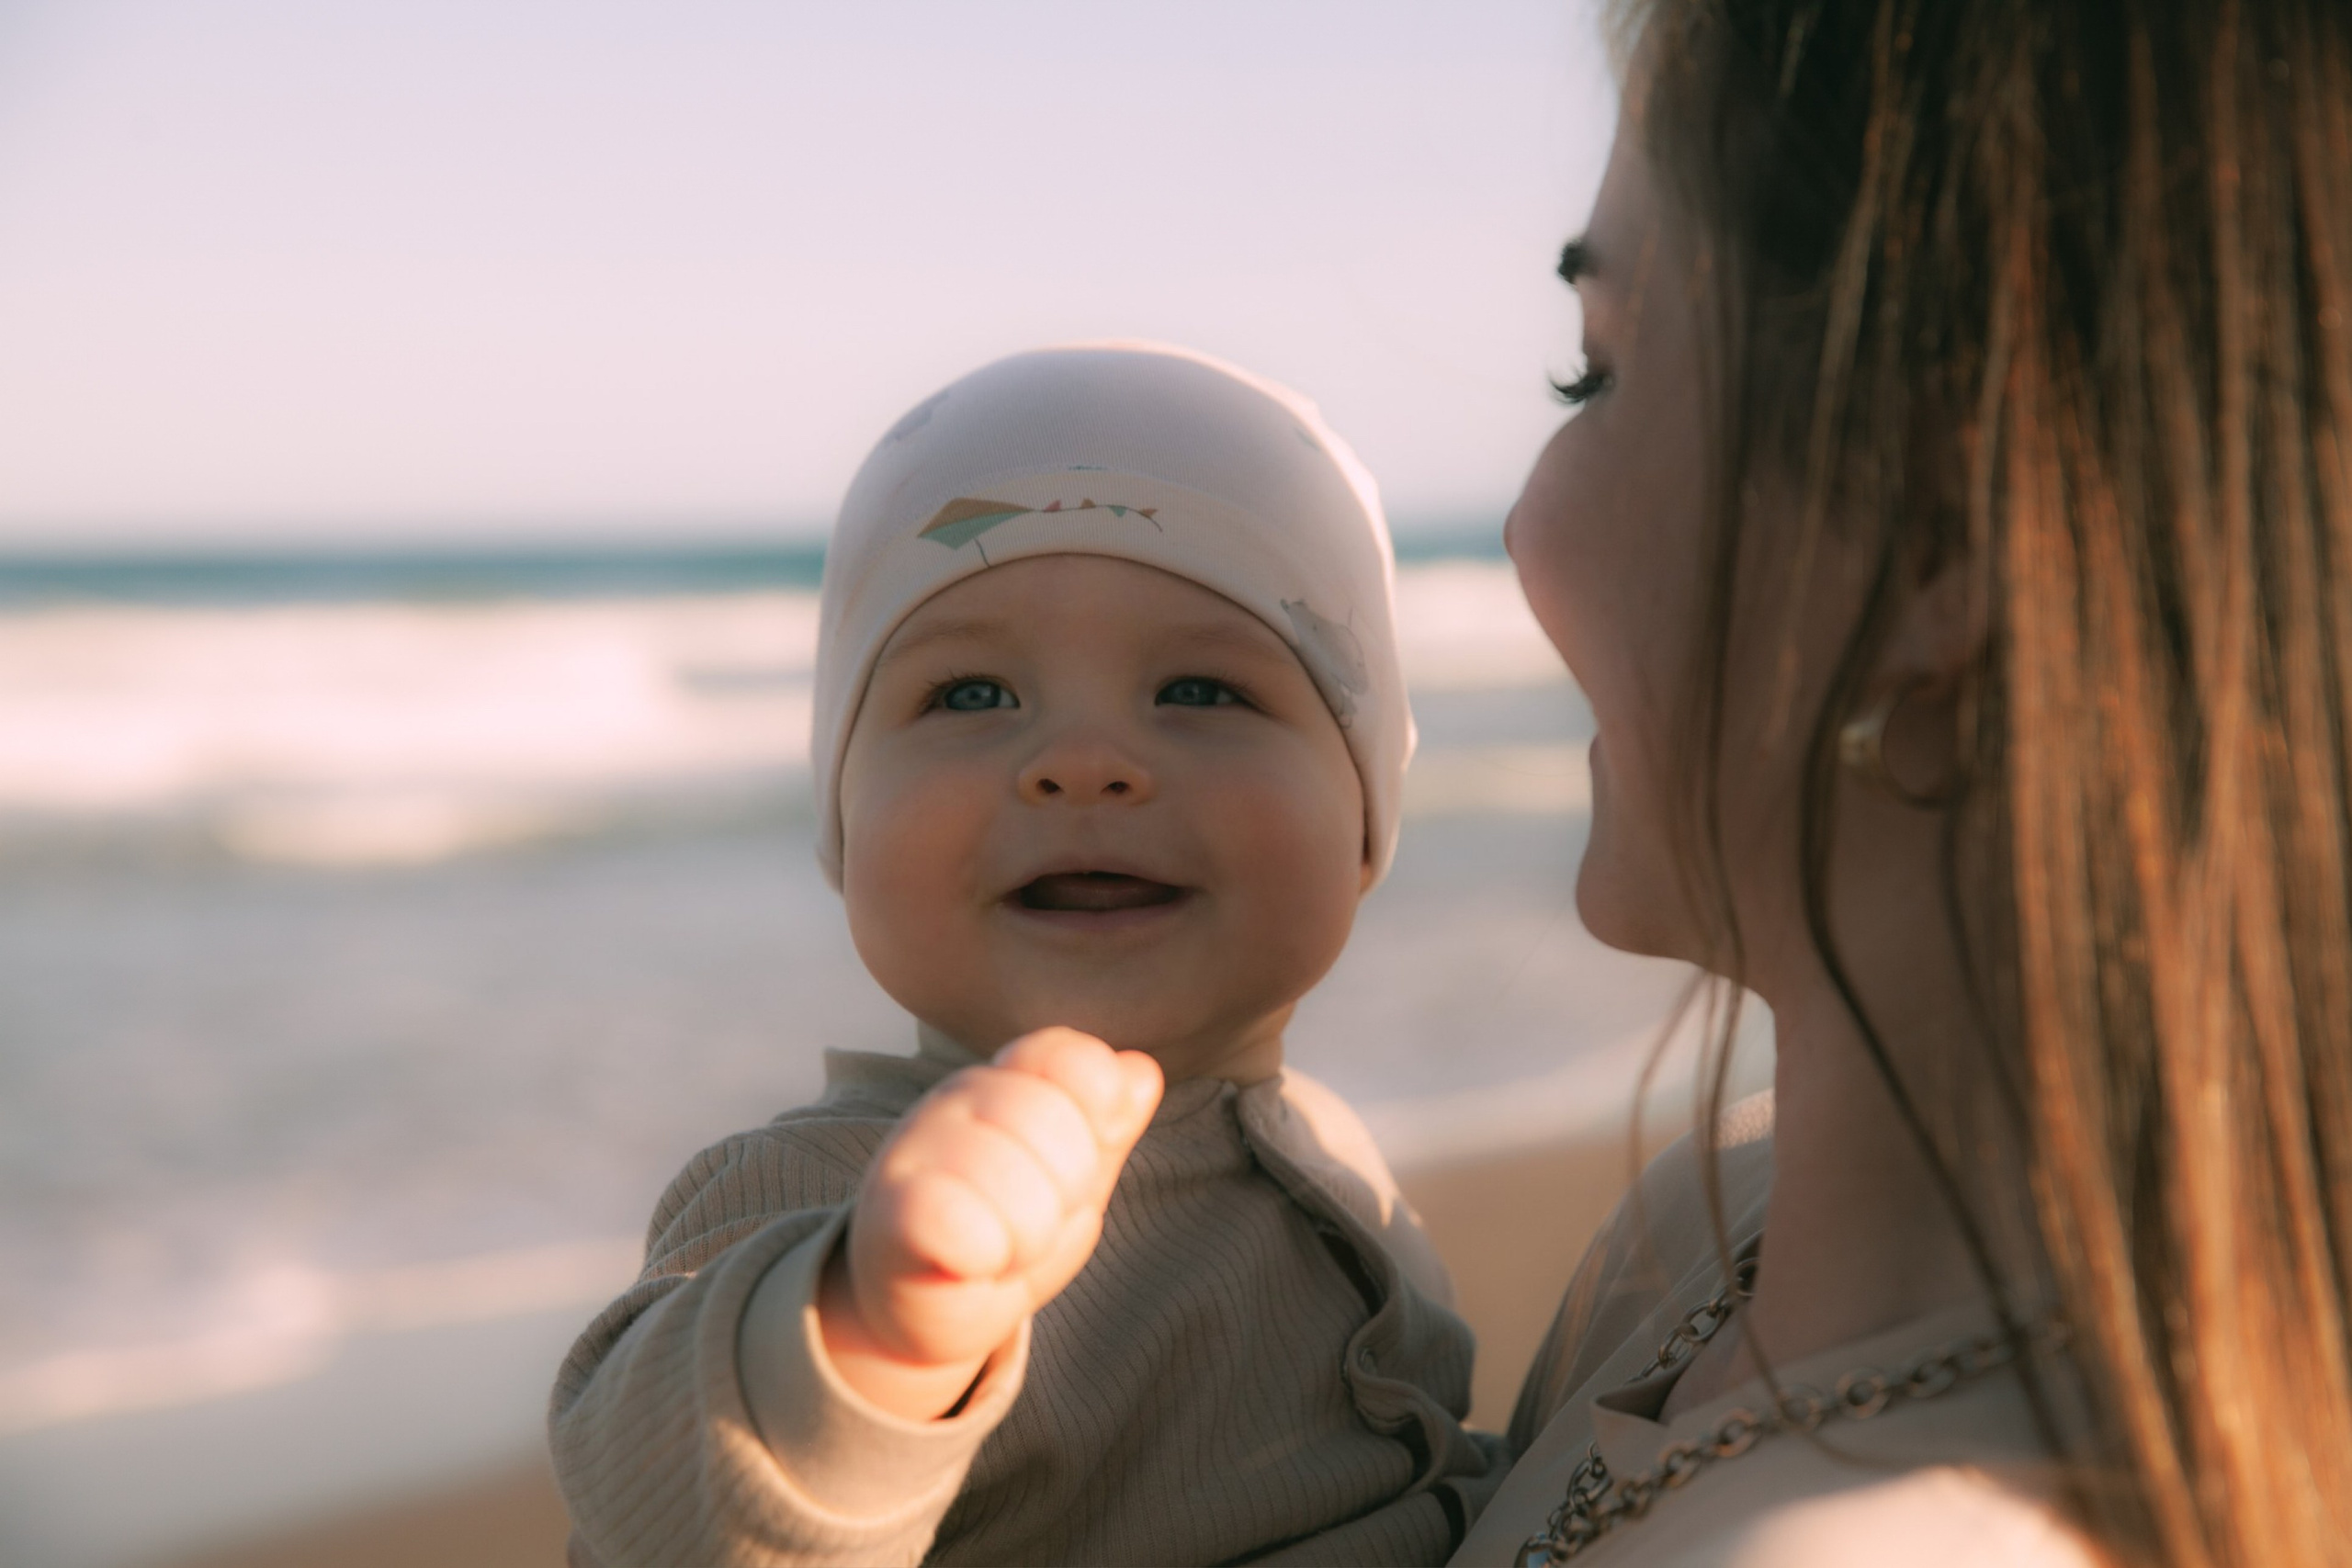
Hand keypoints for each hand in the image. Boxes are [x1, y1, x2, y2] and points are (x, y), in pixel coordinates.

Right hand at [817, 1027, 1162, 1418]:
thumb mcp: (1071, 1180)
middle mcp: (958, 1098)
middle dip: (1067, 1197)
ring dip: (1028, 1241)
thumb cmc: (1002, 1234)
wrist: (919, 1309)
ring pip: (1023, 1190)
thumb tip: (1141, 1072)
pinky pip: (964, 1226)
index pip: (1082, 1064)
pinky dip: (984, 1256)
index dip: (1098, 1126)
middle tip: (1030, 1223)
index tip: (1073, 1172)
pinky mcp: (889, 1215)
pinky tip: (968, 1264)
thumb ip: (1109, 1125)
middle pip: (1061, 1130)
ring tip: (999, 1248)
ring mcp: (916, 1149)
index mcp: (1009, 1079)